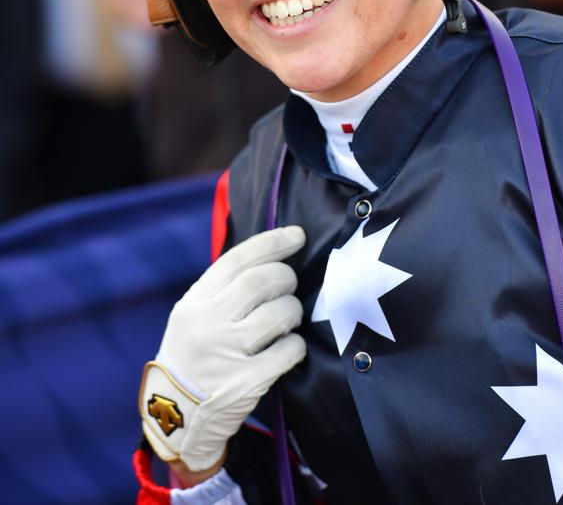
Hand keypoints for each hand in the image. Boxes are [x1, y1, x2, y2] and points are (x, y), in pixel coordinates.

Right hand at [140, 226, 306, 472]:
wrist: (176, 417)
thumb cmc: (194, 356)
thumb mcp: (193, 316)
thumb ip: (223, 289)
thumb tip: (272, 254)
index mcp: (194, 303)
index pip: (237, 260)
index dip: (272, 242)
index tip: (297, 235)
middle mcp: (207, 324)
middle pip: (260, 282)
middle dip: (286, 277)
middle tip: (289, 285)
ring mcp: (226, 354)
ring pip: (279, 314)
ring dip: (293, 310)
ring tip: (288, 317)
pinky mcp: (246, 383)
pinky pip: (288, 351)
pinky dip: (296, 345)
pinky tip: (289, 347)